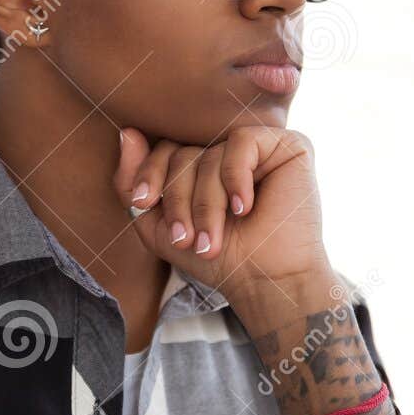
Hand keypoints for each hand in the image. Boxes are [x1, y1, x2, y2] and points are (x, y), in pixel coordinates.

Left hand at [112, 124, 331, 304]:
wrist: (265, 282)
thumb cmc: (218, 258)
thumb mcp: (159, 227)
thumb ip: (133, 183)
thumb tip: (127, 132)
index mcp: (201, 164)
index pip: (164, 150)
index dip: (149, 173)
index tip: (144, 203)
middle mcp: (228, 150)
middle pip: (184, 153)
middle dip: (177, 199)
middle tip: (185, 238)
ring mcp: (258, 147)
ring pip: (210, 154)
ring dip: (206, 204)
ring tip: (212, 241)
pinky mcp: (286, 144)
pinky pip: (242, 142)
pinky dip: (235, 178)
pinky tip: (243, 209)